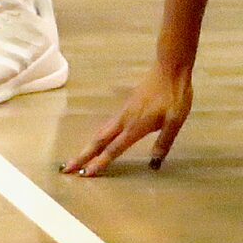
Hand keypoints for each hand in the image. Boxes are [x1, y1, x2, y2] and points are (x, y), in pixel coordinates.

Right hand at [62, 64, 192, 175]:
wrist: (169, 68)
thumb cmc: (174, 94)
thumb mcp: (175, 120)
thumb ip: (164, 142)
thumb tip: (154, 164)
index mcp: (136, 126)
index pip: (114, 149)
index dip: (100, 162)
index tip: (85, 174)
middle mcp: (125, 120)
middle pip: (99, 140)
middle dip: (83, 155)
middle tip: (67, 168)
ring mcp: (124, 112)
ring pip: (101, 132)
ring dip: (88, 146)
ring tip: (78, 158)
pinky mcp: (127, 107)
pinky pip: (107, 126)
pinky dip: (98, 137)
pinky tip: (99, 141)